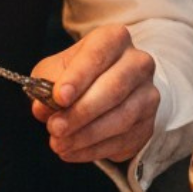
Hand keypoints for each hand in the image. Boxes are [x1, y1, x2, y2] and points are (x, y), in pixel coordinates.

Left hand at [29, 25, 158, 163]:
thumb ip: (47, 84)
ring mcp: (148, 94)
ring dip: (87, 135)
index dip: (79, 76)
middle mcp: (138, 63)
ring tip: (59, 144)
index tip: (59, 97)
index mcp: (114, 39)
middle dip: (81, 111)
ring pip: (122, 118)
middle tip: (55, 128)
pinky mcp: (148, 123)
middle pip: (114, 88)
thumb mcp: (56, 70)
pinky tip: (73, 152)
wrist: (112, 85)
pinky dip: (94, 150)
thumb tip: (44, 108)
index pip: (98, 54)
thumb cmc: (79, 73)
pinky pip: (124, 139)